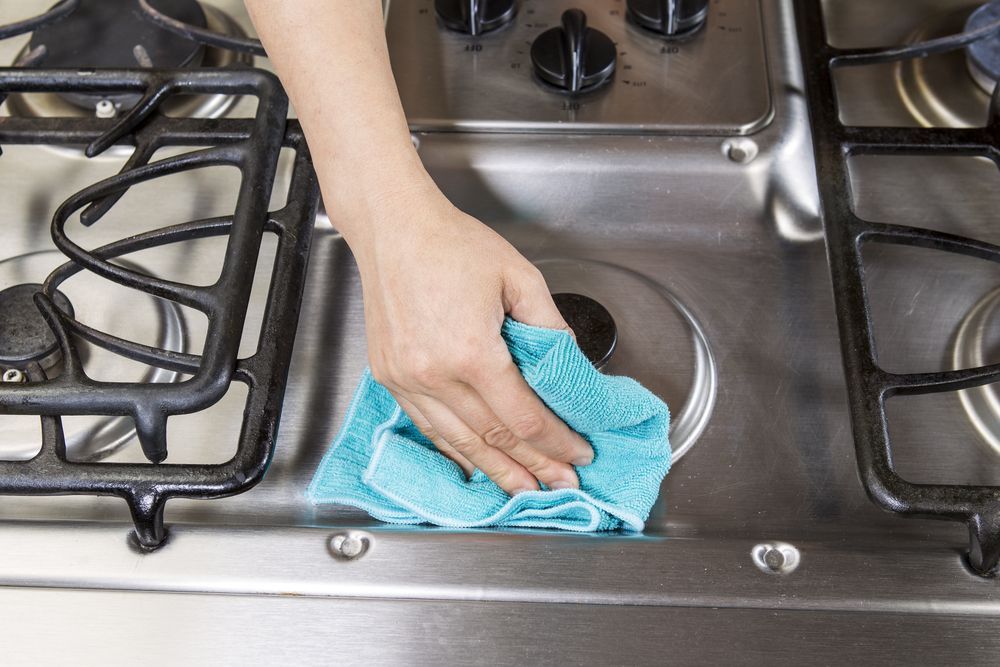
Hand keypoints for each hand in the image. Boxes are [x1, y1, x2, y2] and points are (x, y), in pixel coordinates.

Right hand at [344, 187, 593, 494]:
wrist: (393, 229)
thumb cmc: (451, 244)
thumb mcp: (518, 277)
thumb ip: (549, 327)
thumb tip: (569, 368)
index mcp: (471, 352)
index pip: (523, 416)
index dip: (556, 441)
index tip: (579, 453)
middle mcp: (434, 375)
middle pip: (493, 438)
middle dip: (532, 466)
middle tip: (560, 485)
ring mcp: (406, 380)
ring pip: (459, 441)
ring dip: (494, 471)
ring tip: (522, 490)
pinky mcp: (390, 377)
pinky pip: (428, 426)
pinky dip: (456, 450)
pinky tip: (475, 463)